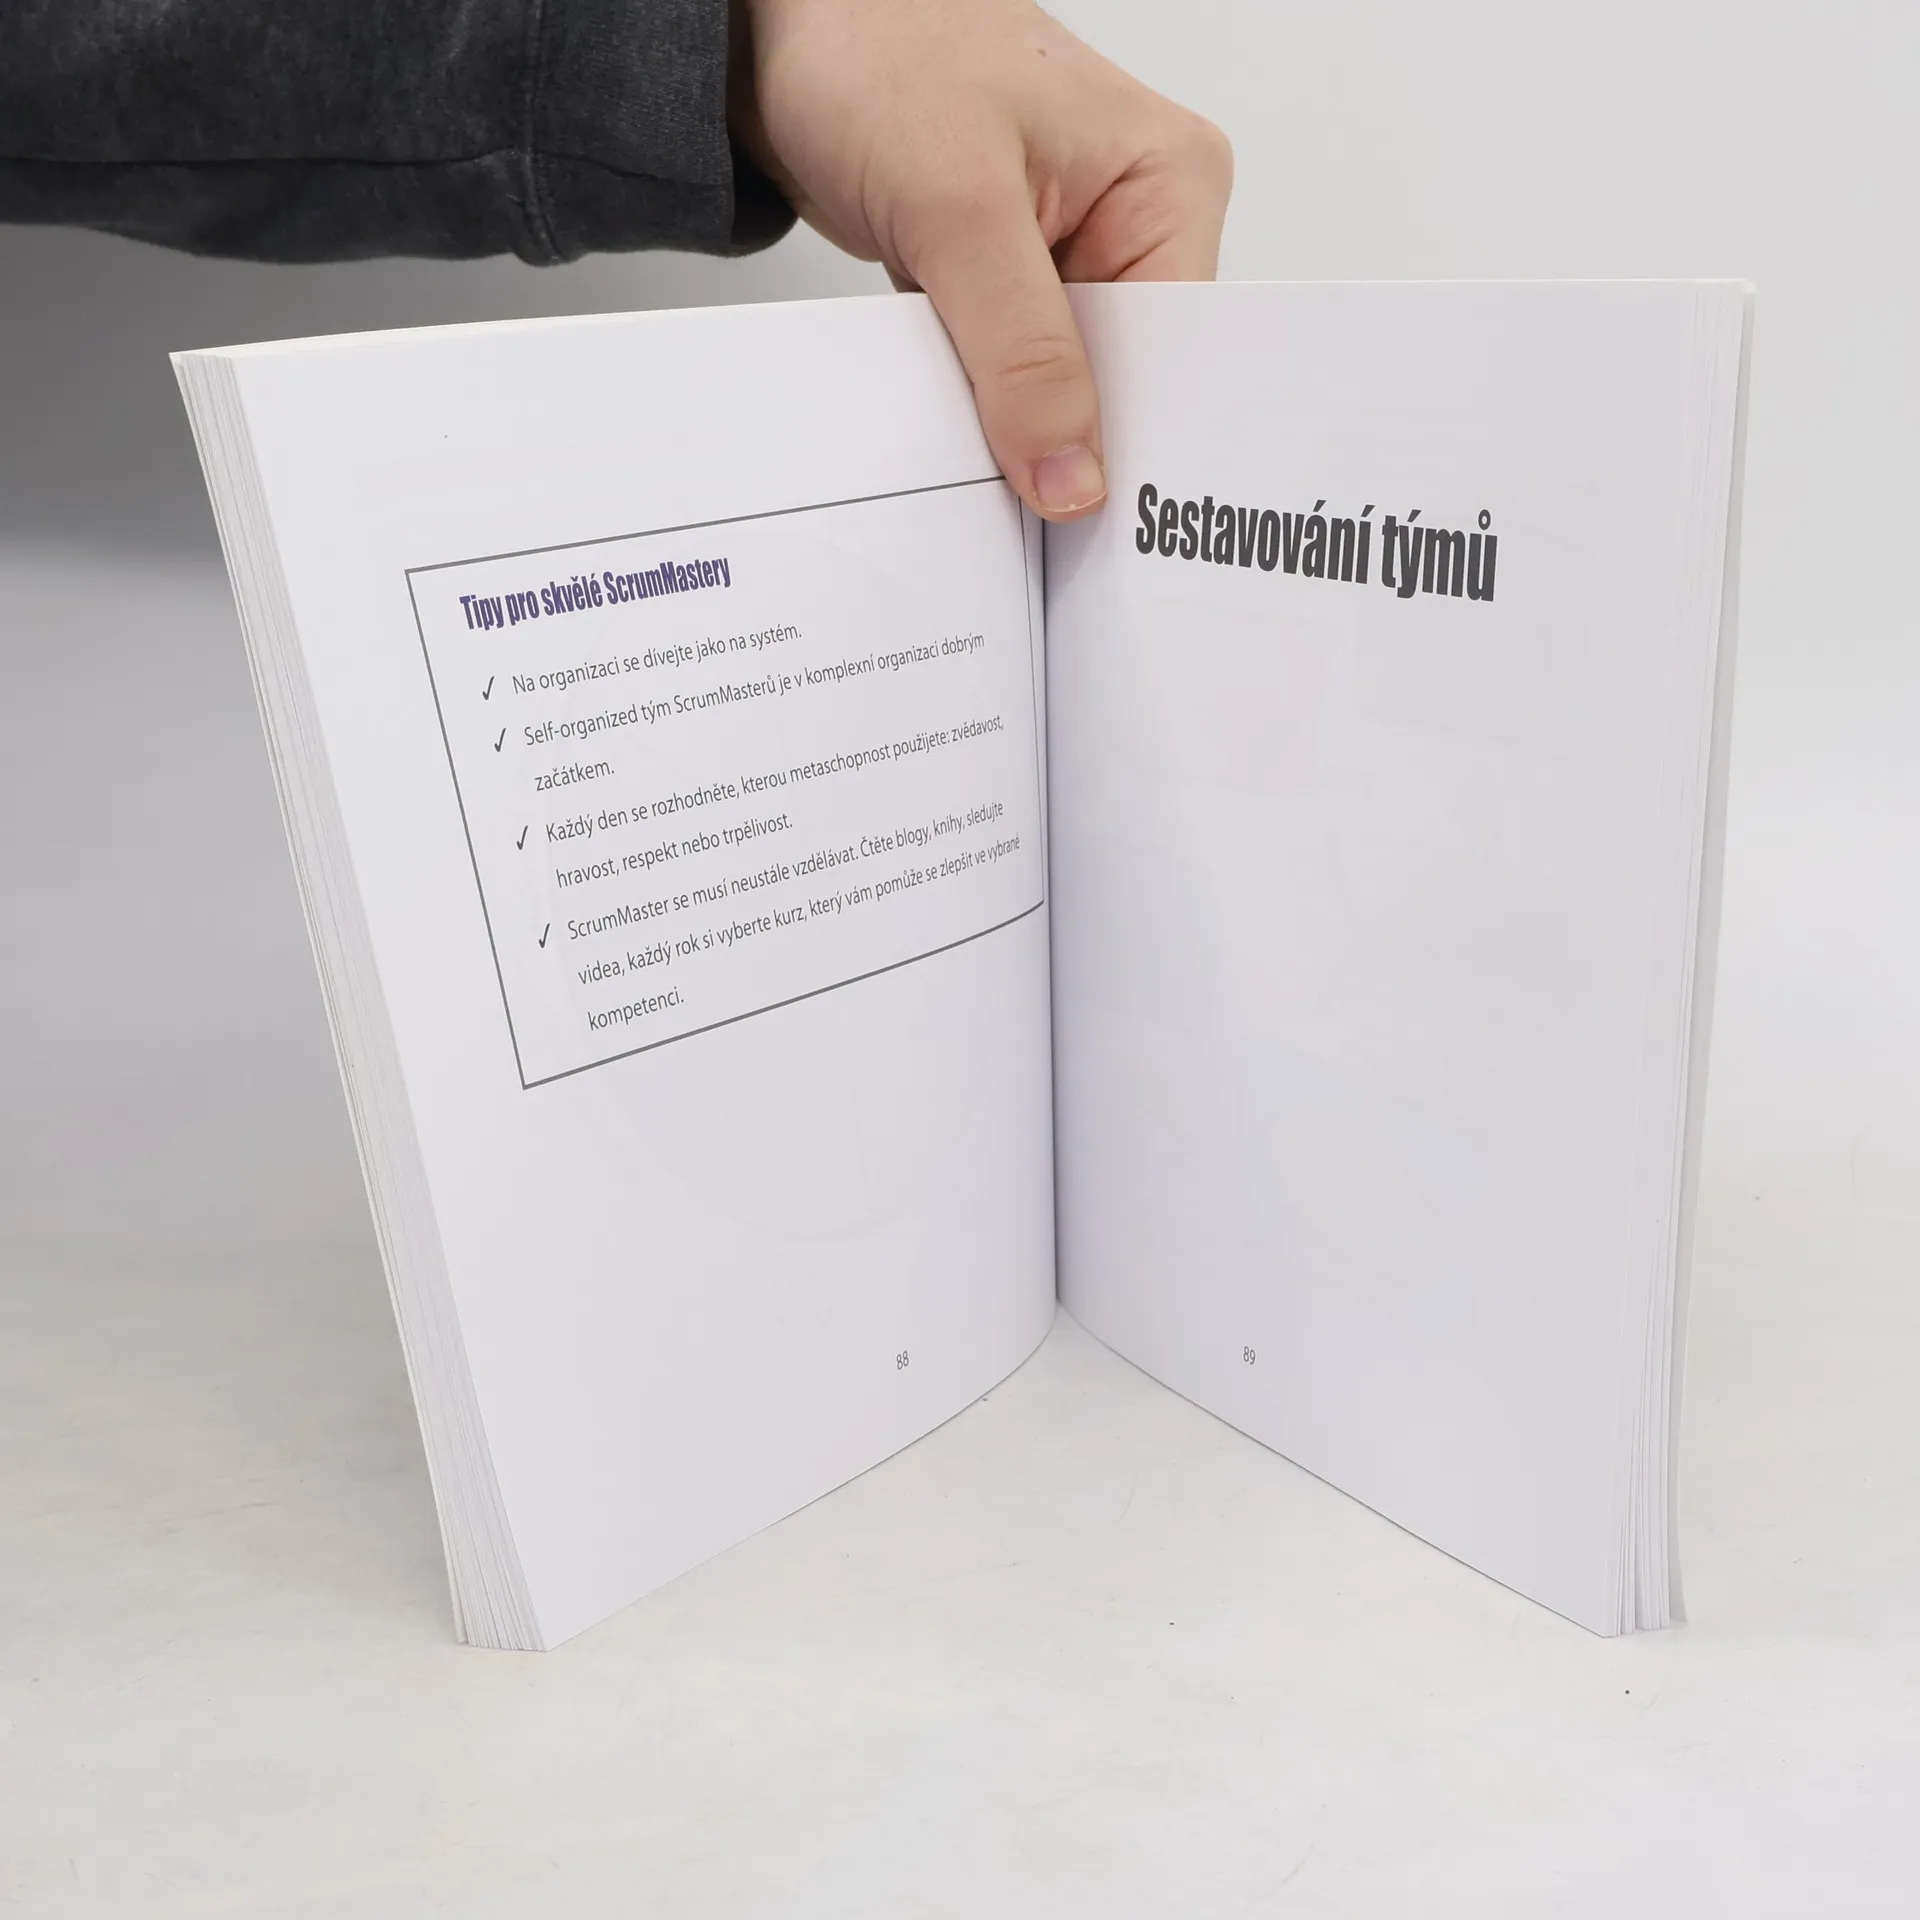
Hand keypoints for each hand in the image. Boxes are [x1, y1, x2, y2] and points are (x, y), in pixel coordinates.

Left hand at [729, 0, 1231, 520]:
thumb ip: (1022, 354)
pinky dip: (977, 408)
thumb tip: (1074, 478)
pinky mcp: (1007, 288)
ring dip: (1014, 428)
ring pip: (1060, 393)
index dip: (1136, 440)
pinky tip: (955, 426)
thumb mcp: (958, 207)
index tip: (1091, 518)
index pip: (1178, 354)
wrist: (777, 30)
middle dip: (1069, 440)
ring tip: (977, 454)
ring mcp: (1070, 259)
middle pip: (1125, 384)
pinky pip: (1008, 381)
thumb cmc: (874, 48)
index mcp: (1171, 183)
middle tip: (1025, 504)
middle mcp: (1135, 223)